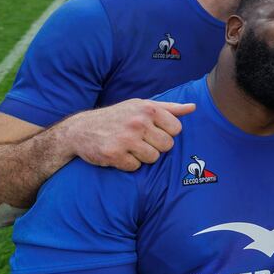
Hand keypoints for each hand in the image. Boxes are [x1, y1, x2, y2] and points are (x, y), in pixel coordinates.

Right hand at [66, 99, 195, 170]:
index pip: (177, 129)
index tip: (152, 130)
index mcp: (148, 109)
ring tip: (129, 146)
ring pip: (153, 158)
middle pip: (167, 146)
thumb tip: (193, 107)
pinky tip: (118, 153)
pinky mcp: (113, 154)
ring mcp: (125, 139)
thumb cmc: (117, 116)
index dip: (166, 133)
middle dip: (155, 146)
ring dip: (142, 156)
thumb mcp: (141, 105)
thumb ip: (169, 108)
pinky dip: (128, 164)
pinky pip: (135, 167)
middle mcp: (138, 122)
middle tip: (139, 140)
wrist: (80, 129)